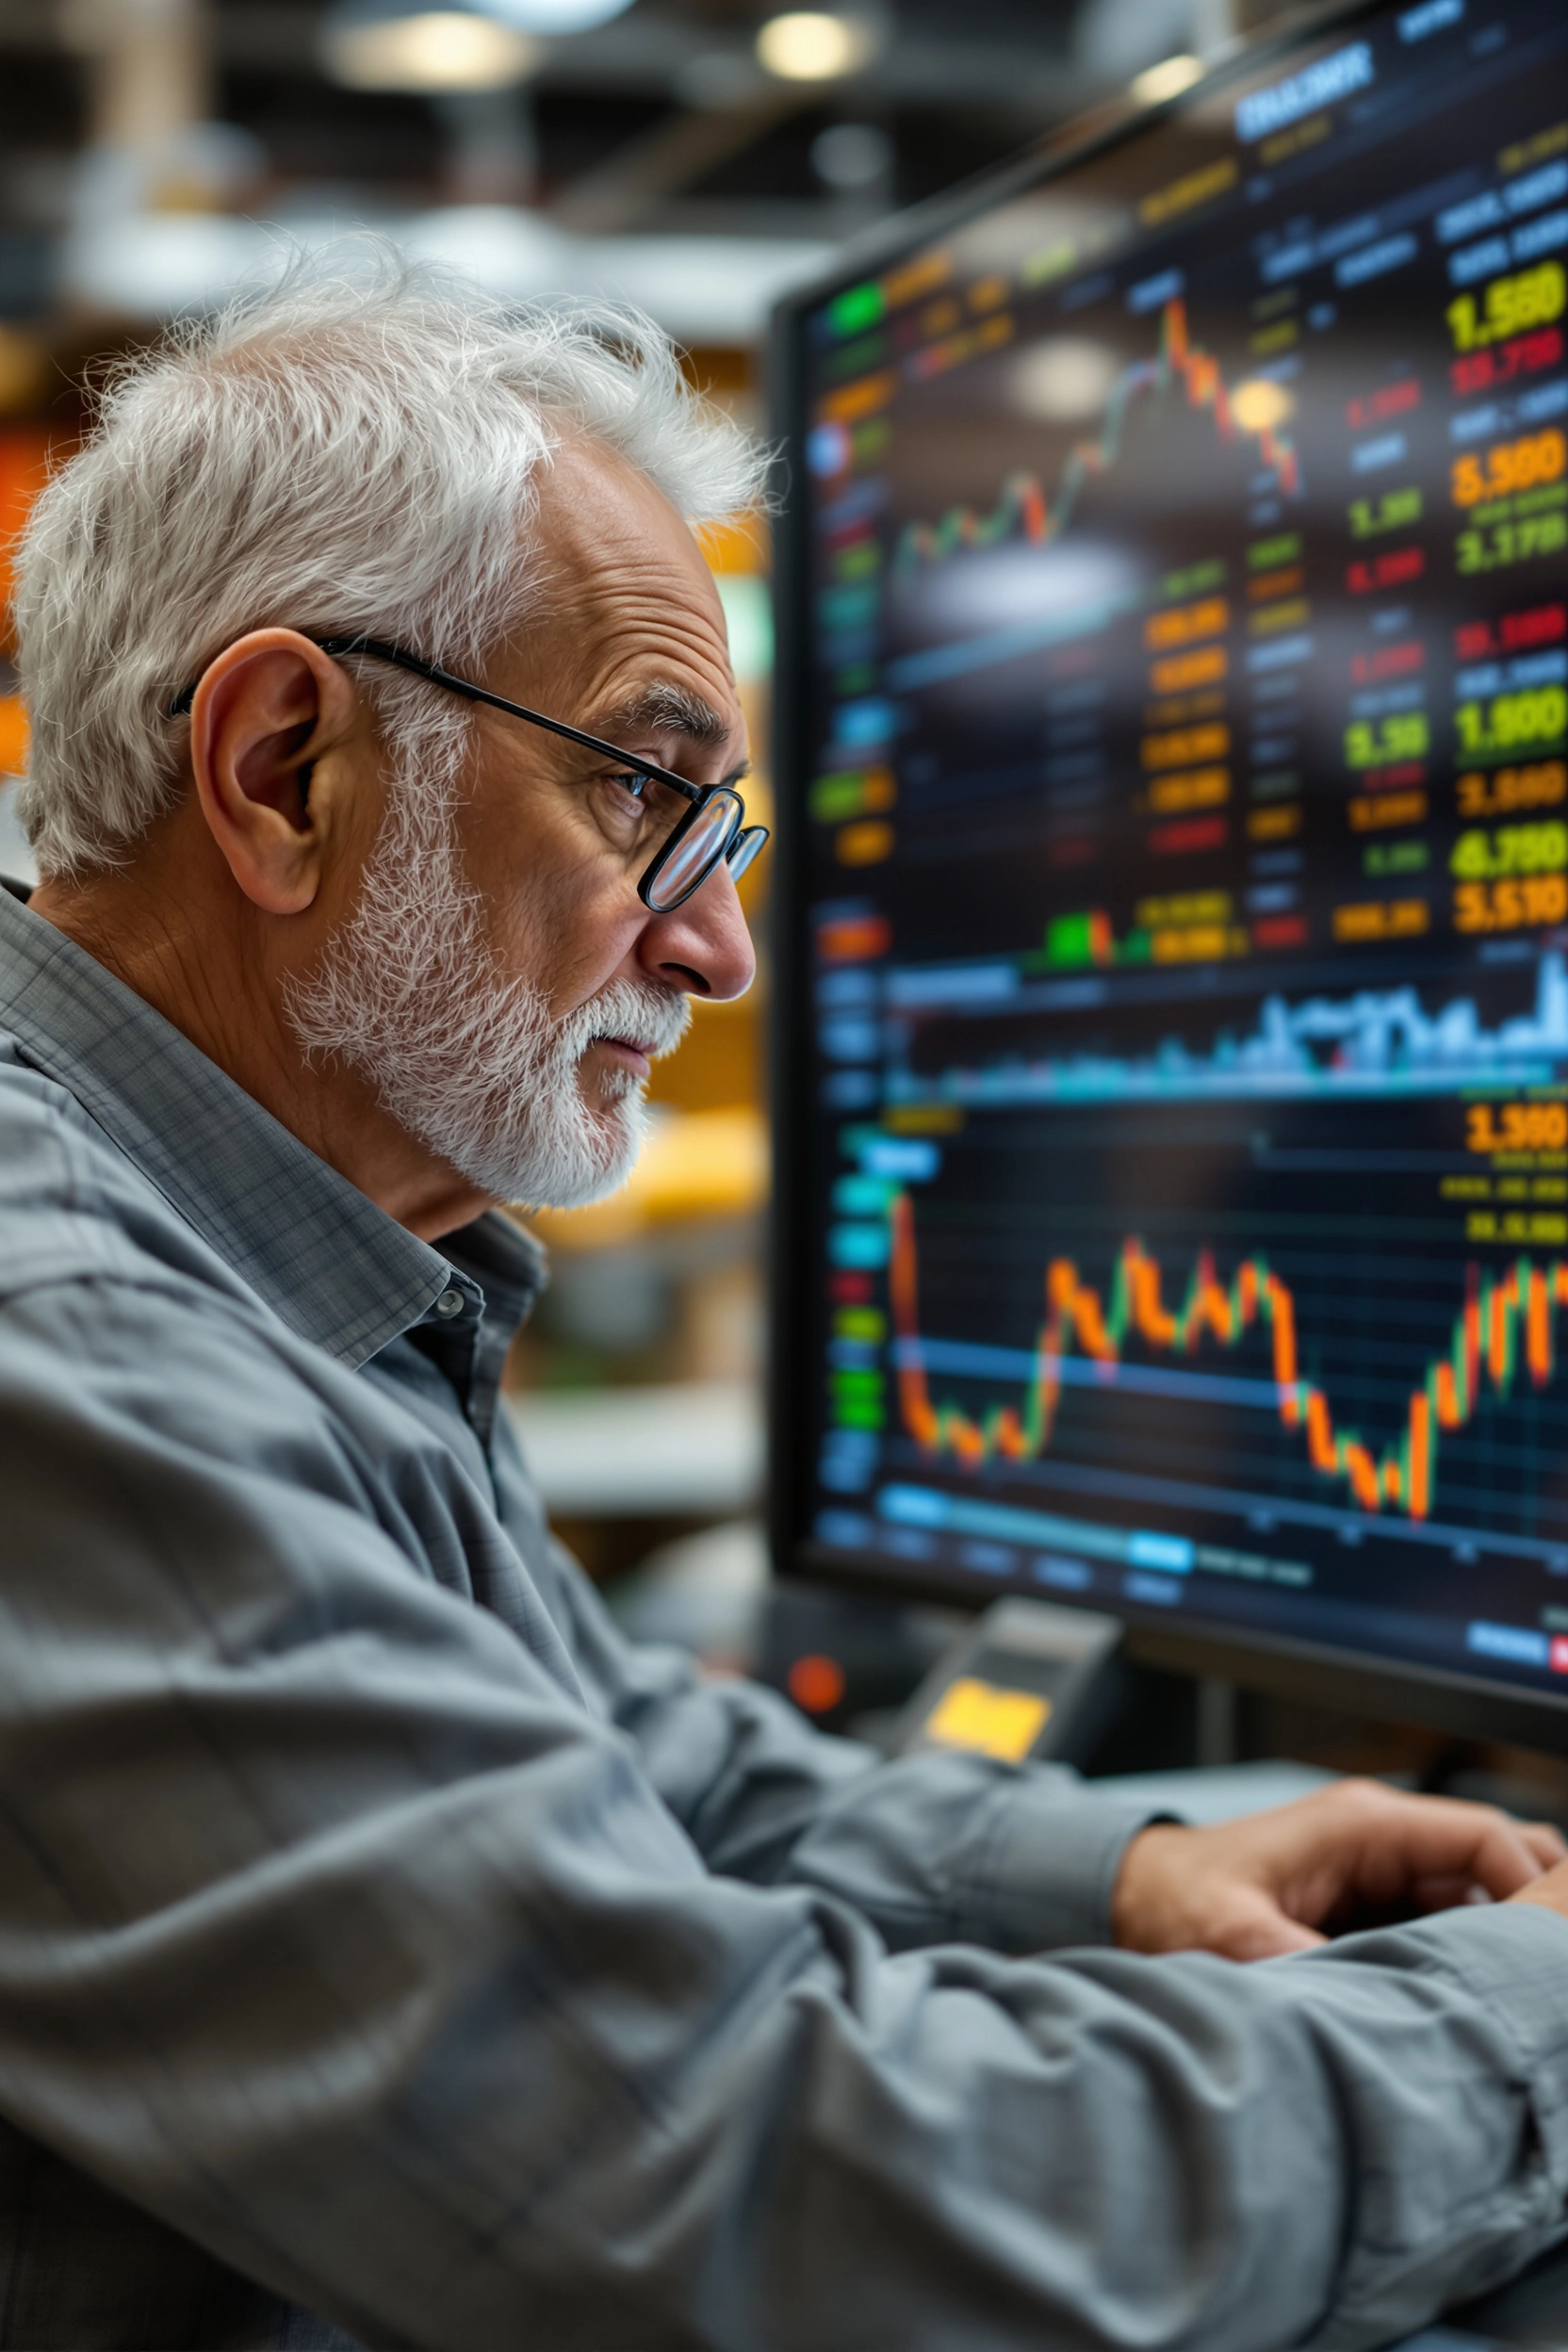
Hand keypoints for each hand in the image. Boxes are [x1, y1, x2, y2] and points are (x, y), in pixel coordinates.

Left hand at [1111, 1779, 1566, 1961]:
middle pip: (1495, 1856)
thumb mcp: (1238, 1936)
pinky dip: (1466, 1945)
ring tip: (1514, 1994)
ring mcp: (1377, 1864)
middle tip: (1539, 1977)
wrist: (1134, 1895)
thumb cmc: (1177, 1901)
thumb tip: (1374, 2005)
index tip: (1543, 1953)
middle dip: (1529, 1907)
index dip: (1530, 1890)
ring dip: (1496, 1932)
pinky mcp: (1368, 1896)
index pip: (1484, 1838)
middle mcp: (1379, 1835)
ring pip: (1475, 1890)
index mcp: (1361, 1823)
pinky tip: (1473, 1993)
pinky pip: (1443, 1914)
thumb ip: (1305, 1961)